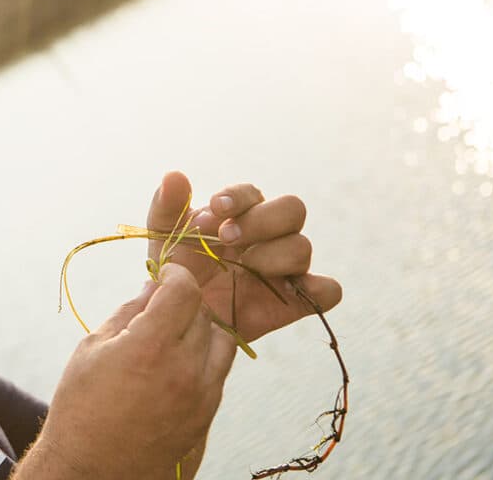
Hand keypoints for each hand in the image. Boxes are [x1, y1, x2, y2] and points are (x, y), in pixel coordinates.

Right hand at [16, 264, 236, 478]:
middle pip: (203, 313)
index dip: (175, 274)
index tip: (166, 274)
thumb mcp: (92, 349)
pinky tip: (175, 365)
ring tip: (172, 336)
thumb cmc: (81, 408)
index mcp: (150, 348)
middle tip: (160, 306)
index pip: (184, 290)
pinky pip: (219, 373)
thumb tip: (152, 287)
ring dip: (201, 329)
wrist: (90, 470)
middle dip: (183, 302)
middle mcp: (183, 371)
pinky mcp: (206, 417)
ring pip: (221, 341)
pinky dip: (204, 359)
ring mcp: (200, 397)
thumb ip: (129, 312)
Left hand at [147, 171, 342, 341]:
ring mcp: (285, 268)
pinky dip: (318, 289)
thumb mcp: (164, 238)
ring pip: (303, 247)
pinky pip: (328, 290)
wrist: (182, 317)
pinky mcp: (296, 301)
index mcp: (243, 214)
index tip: (214, 209)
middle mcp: (271, 236)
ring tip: (245, 267)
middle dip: (261, 220)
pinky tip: (286, 292)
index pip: (253, 193)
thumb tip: (174, 176)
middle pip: (292, 209)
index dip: (238, 198)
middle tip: (227, 238)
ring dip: (273, 254)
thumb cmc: (177, 270)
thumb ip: (167, 206)